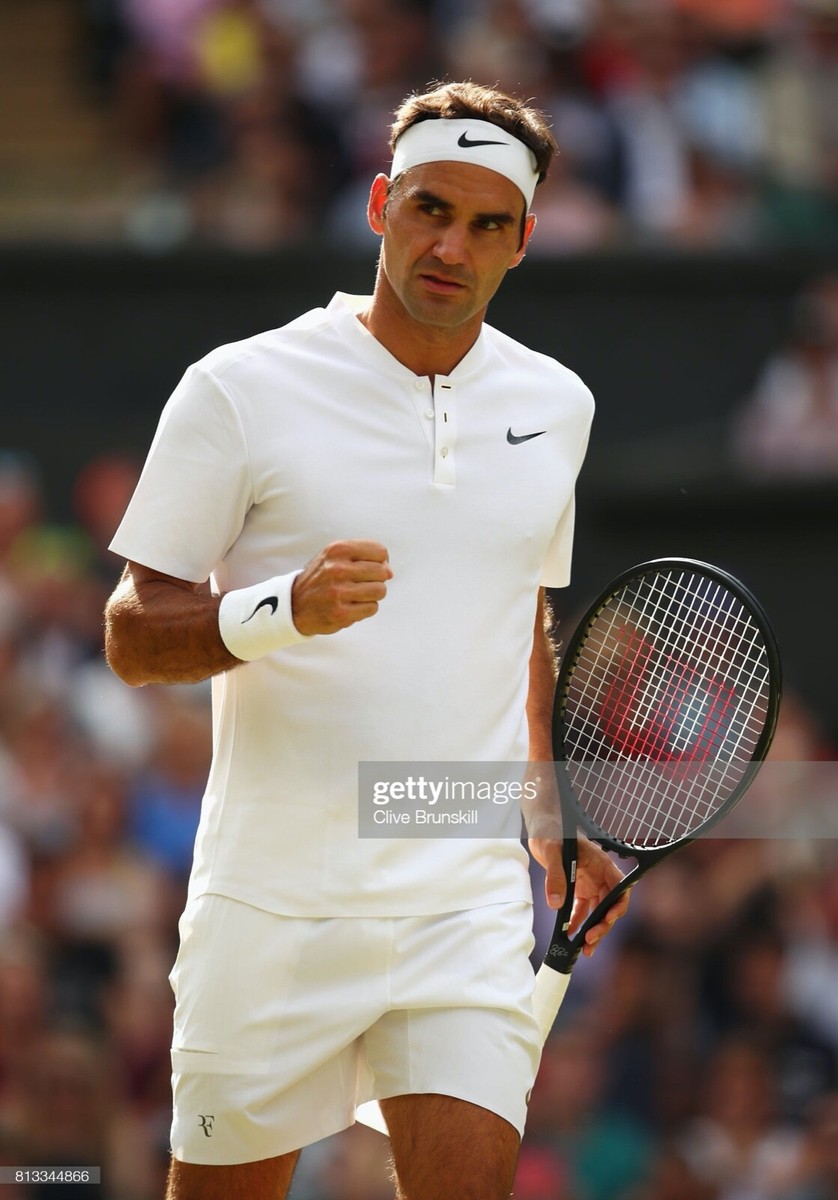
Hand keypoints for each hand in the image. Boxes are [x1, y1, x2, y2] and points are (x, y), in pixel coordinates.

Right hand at [291, 540, 391, 634]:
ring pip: (380, 591)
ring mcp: (339, 592)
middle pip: (383, 572)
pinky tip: (351, 605)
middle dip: (377, 578)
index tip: (371, 567)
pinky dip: (365, 608)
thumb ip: (363, 555)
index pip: (380, 552)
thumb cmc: (321, 578)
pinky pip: (372, 608)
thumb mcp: (334, 555)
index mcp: (337, 550)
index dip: (381, 561)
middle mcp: (337, 569)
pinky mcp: (341, 613)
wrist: (294, 604)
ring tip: (357, 595)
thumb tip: (390, 571)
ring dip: (372, 595)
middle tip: (362, 583)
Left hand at [529, 833, 629, 957]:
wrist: (543, 828)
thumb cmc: (552, 832)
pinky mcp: (578, 889)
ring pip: (597, 912)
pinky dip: (577, 923)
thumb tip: (557, 904)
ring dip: (592, 930)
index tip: (608, 919)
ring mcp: (590, 884)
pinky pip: (581, 910)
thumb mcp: (552, 851)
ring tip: (585, 948)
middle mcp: (600, 876)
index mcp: (602, 864)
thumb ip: (556, 876)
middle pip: (609, 905)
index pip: (619, 888)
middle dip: (602, 925)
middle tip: (590, 941)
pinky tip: (571, 935)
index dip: (617, 906)